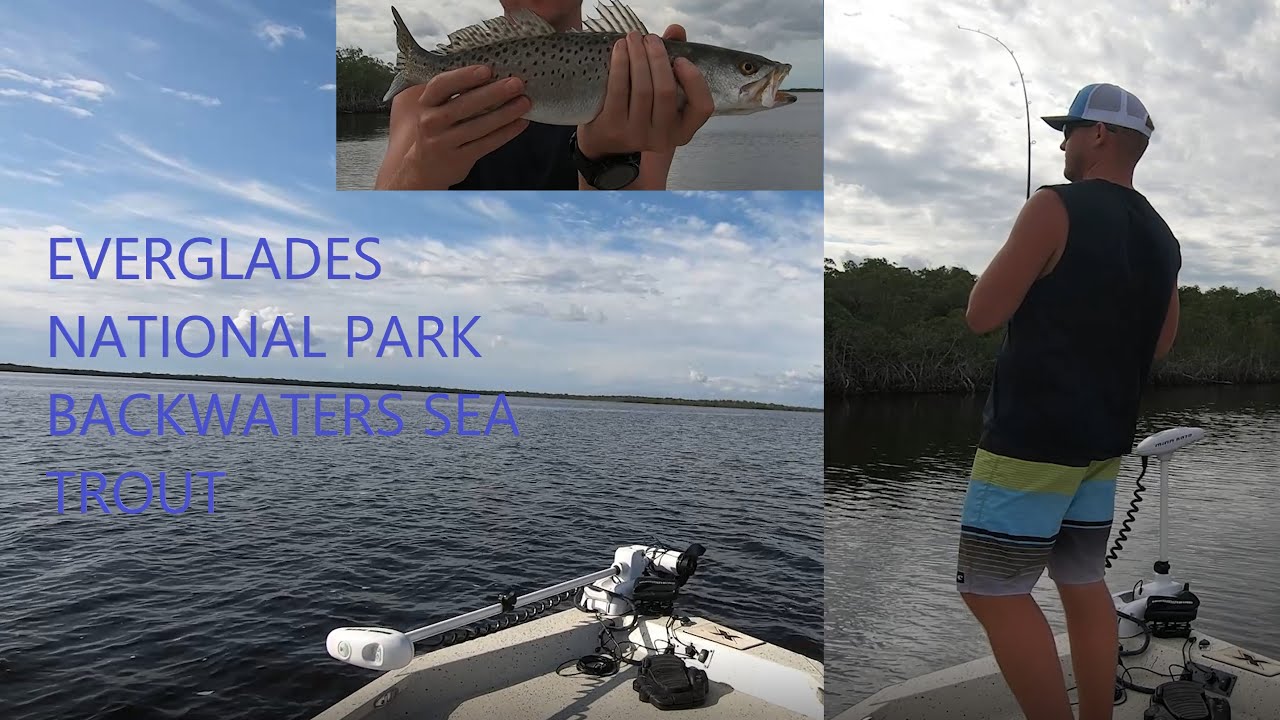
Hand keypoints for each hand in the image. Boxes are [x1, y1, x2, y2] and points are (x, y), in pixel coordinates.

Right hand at [391, 65, 530, 188]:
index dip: (464, 76)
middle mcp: (431, 122)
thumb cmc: (434, 130)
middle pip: (464, 105)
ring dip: (505, 113)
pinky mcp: (459, 159)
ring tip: (524, 102)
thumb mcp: (432, 107)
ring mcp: (444, 142)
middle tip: (516, 83)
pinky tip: (520, 122)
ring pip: (479, 126)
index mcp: (426, 103)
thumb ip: (452, 92)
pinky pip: (486, 144)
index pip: (441, 85)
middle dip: (493, 93)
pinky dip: (505, 132)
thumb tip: (490, 74)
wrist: (421, 168)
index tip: (487, 70)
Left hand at [575, 26, 713, 159]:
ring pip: (642, 89)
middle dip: (658, 57)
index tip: (680, 59)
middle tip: (650, 38)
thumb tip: (676, 30)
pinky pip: (619, 90)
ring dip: (638, 56)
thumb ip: (672, 59)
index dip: (694, 80)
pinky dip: (620, 63)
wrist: (603, 138)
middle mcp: (663, 138)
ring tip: (633, 38)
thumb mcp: (659, 89)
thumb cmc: (638, 106)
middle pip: (666, 91)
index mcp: (682, 129)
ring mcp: (637, 136)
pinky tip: (620, 48)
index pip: (703, 107)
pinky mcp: (613, 129)